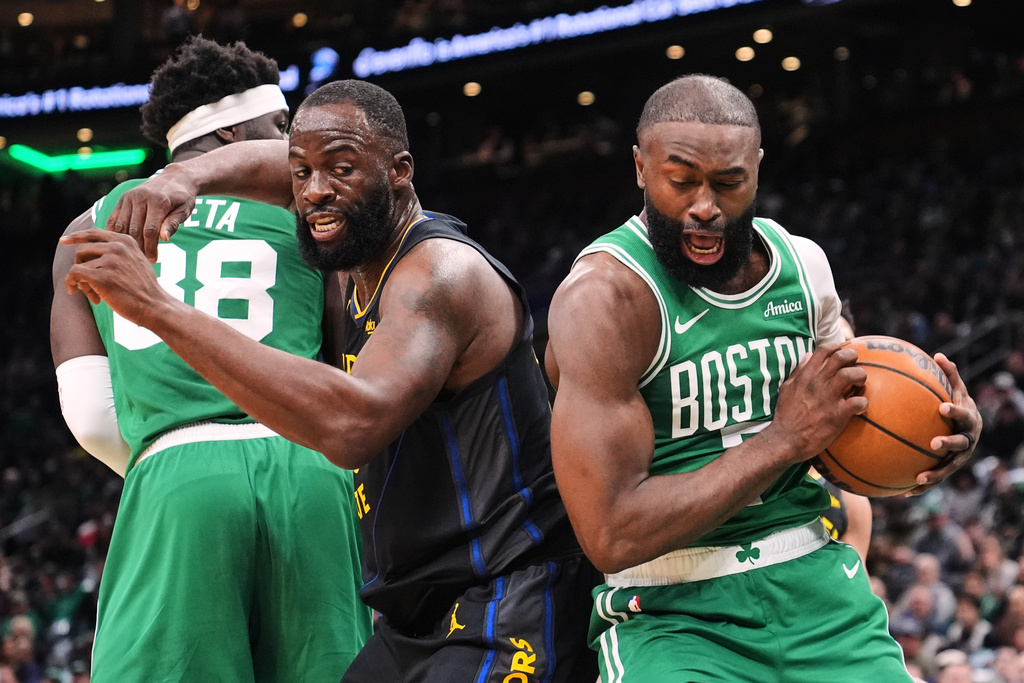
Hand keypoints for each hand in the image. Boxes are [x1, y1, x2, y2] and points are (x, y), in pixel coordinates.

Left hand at [61, 229, 174, 327]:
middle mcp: (118, 246)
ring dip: (81, 281)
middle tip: (87, 285)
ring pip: (78, 264)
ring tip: (94, 294)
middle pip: (82, 250)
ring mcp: (110, 260)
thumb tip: (90, 249)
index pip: (94, 233)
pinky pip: (74, 274)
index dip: (76, 236)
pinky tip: (81, 294)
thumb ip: (119, 252)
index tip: (63, 241)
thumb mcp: (136, 261)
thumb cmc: (144, 289)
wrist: (155, 306)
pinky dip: (72, 284)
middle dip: (80, 267)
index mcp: (126, 241)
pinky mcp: (101, 276)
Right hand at [106, 163, 198, 262]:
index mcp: (158, 201)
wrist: (175, 178)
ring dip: (126, 242)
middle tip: (142, 261)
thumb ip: (173, 223)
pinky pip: (114, 218)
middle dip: (139, 247)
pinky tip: (119, 243)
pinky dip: (114, 232)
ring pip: (122, 225)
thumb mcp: (184, 210)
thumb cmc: (182, 198)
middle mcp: (140, 197)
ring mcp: (129, 197)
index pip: (150, 230)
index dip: (150, 247)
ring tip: (133, 254)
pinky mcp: (123, 198)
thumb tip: (164, 238)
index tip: (153, 260)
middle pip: (135, 229)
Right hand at [767, 342, 868, 463]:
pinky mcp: (837, 415)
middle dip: (853, 359)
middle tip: (854, 367)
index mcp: (806, 375)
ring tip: (859, 386)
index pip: (824, 350)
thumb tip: (808, 355)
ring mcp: (828, 398)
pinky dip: (863, 403)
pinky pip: (859, 402)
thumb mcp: (786, 388)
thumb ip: (799, 371)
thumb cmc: (786, 415)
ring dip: (860, 377)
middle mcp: (817, 383)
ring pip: (852, 374)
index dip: (837, 348)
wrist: (785, 440)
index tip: (842, 354)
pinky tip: (860, 408)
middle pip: (842, 357)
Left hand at [906, 352, 981, 494]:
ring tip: (918, 479)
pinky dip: (921, 487)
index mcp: (968, 420)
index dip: (955, 411)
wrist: (969, 429)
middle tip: (933, 444)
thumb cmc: (957, 404)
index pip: (962, 415)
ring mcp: (959, 458)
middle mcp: (967, 441)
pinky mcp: (948, 469)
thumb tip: (937, 355)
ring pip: (948, 468)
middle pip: (960, 445)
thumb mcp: (956, 390)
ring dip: (935, 474)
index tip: (942, 407)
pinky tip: (904, 494)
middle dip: (948, 444)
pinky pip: (935, 479)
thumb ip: (949, 375)